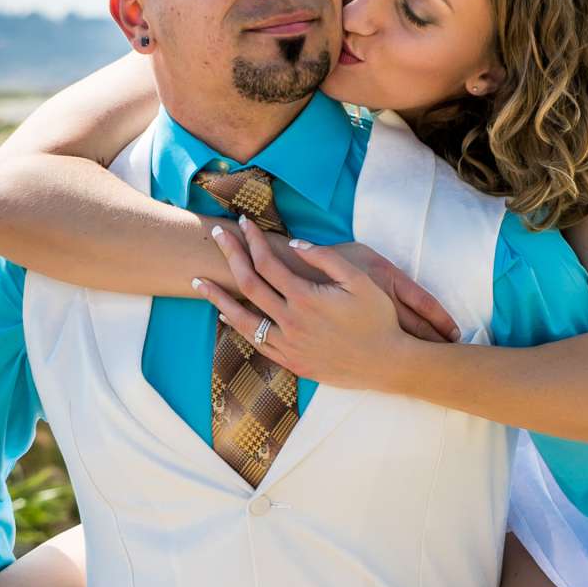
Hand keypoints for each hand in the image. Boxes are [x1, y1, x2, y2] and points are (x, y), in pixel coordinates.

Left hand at [193, 214, 458, 391]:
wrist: (388, 364)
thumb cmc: (378, 318)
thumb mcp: (360, 280)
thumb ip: (326, 258)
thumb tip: (294, 244)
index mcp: (305, 298)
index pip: (267, 262)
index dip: (253, 240)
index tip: (244, 223)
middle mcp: (291, 322)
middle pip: (248, 283)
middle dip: (230, 255)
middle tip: (215, 236)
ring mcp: (288, 345)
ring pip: (242, 318)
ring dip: (218, 297)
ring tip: (199, 281)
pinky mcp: (292, 362)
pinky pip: (256, 343)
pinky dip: (237, 327)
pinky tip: (225, 316)